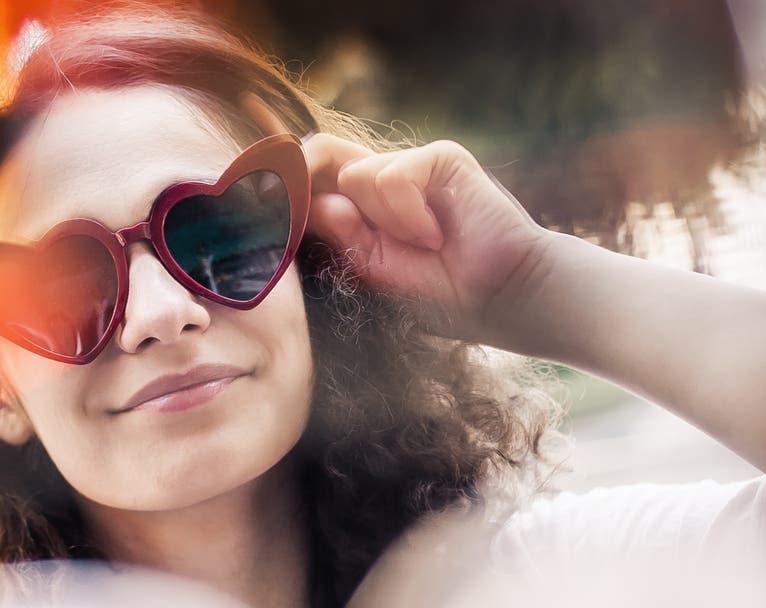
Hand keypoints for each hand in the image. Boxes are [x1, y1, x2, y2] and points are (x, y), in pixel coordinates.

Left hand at [303, 134, 554, 343]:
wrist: (501, 296)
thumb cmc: (439, 294)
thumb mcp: (372, 269)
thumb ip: (339, 234)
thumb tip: (306, 202)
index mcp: (360, 206)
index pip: (308, 176)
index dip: (285, 187)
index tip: (264, 211)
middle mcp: (382, 178)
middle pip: (319, 153)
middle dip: (308, 186)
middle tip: (328, 229)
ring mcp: (411, 165)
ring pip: (355, 175)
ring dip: (381, 222)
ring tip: (422, 246)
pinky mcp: (440, 157)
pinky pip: (392, 176)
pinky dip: (407, 215)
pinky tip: (436, 236)